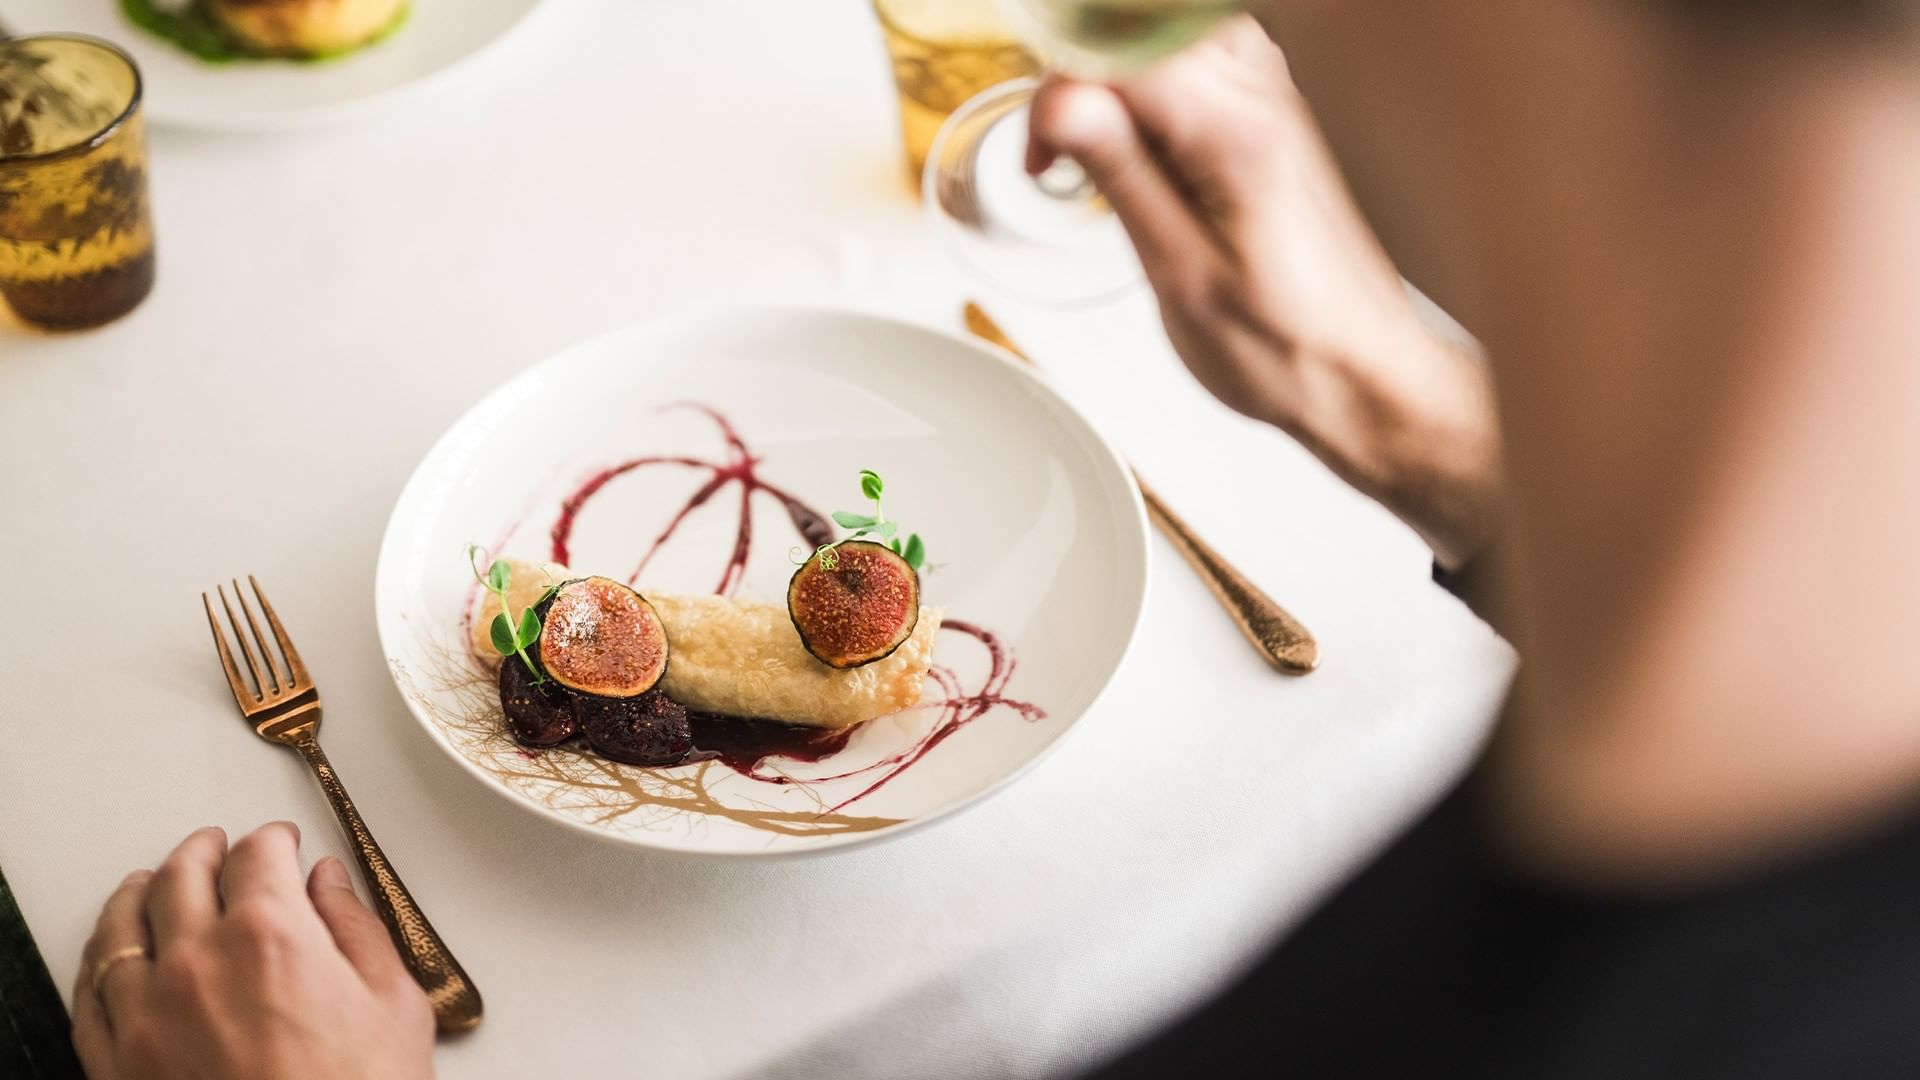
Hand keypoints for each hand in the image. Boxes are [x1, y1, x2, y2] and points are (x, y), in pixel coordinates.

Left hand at [72, 823, 434, 1079]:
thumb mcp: (394, 1003)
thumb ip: (358, 930)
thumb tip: (332, 887)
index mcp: (271, 935)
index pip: (259, 854)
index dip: (274, 840)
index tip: (282, 844)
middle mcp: (197, 961)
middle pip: (184, 874)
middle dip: (206, 851)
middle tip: (219, 847)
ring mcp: (146, 1014)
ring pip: (122, 925)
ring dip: (141, 892)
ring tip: (153, 883)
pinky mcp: (118, 1064)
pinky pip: (91, 992)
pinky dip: (102, 960)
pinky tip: (114, 955)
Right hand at [1028, 17, 1500, 566]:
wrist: (1364, 373)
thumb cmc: (1286, 348)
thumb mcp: (1180, 273)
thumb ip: (1122, 174)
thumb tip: (1062, 102)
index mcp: (1238, 134)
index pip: (1120, 54)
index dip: (1059, 95)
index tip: (1043, 159)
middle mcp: (1265, 100)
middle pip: (1140, 31)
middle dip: (1083, 82)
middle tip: (1062, 157)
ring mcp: (1274, 103)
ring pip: (1166, 38)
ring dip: (1115, 85)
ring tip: (1095, 155)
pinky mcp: (1272, 119)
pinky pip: (1197, 64)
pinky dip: (1151, 93)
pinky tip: (1141, 144)